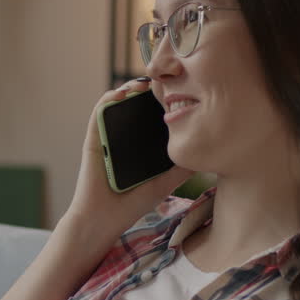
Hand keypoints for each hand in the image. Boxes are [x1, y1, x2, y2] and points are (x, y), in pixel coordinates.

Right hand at [64, 78, 194, 247]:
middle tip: (165, 79)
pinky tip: (123, 93)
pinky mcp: (93, 139)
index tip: (179, 90)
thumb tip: (206, 154)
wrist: (103, 219)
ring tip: (146, 82)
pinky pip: (99, 112)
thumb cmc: (131, 204)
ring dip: (130, 87)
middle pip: (136, 105)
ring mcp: (107, 136)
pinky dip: (109, 98)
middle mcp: (122, 137)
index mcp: (138, 145)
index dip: (163, 100)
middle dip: (150, 89)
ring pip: (117, 103)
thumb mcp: (164, 183)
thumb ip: (181, 169)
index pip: (151, 116)